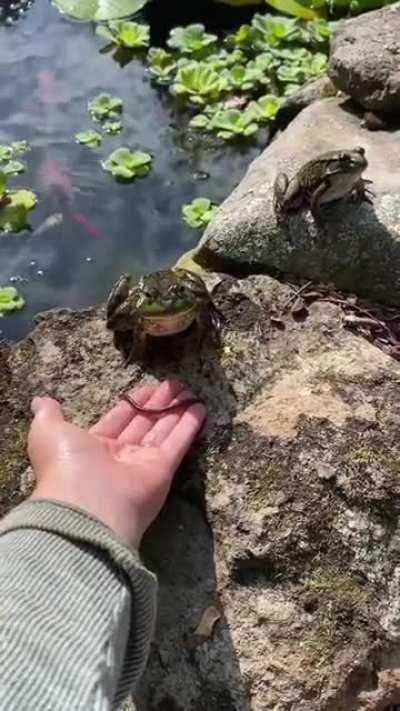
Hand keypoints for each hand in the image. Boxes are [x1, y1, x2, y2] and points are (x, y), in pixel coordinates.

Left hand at [28, 380, 205, 547]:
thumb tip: (40, 400)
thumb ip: (49, 414)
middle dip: (158, 404)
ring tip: (189, 390)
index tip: (150, 387)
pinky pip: (177, 444)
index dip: (133, 403)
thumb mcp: (47, 431)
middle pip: (143, 424)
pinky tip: (200, 407)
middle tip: (174, 385)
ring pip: (162, 432)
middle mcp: (118, 456)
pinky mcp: (162, 471)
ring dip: (176, 411)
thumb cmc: (66, 464)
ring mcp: (141, 465)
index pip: (118, 419)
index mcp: (92, 447)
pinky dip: (189, 426)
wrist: (87, 505)